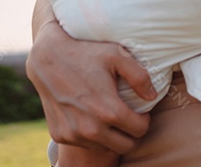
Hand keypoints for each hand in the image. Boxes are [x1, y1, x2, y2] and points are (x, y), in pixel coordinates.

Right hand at [26, 19, 154, 152]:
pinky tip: (90, 115)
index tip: (140, 112)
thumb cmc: (86, 52)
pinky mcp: (60, 135)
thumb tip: (152, 96)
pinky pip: (84, 143)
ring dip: (111, 135)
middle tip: (128, 117)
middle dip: (131, 133)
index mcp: (108, 110)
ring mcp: (73, 134)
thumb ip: (140, 76)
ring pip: (105, 147)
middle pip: (126, 146)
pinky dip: (91, 135)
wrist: (47, 58)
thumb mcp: (117, 55)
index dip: (144, 120)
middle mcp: (90, 128)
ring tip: (108, 115)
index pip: (140, 130)